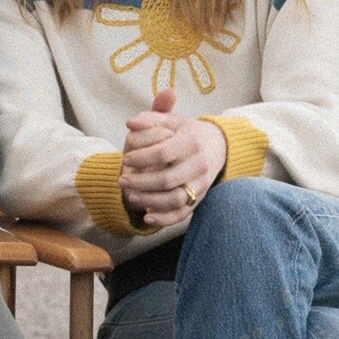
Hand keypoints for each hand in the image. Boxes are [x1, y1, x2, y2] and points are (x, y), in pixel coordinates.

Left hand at [118, 88, 226, 228]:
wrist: (217, 146)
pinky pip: (182, 214)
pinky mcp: (198, 199)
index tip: (125, 159)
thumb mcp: (171, 120)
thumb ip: (150, 119)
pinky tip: (147, 216)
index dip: (141, 158)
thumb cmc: (187, 132)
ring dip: (149, 201)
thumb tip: (130, 123)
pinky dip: (164, 219)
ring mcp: (200, 184)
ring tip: (131, 196)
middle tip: (121, 180)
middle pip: (167, 180)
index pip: (163, 153)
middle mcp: (199, 165)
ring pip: (175, 200)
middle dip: (140, 182)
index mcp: (191, 142)